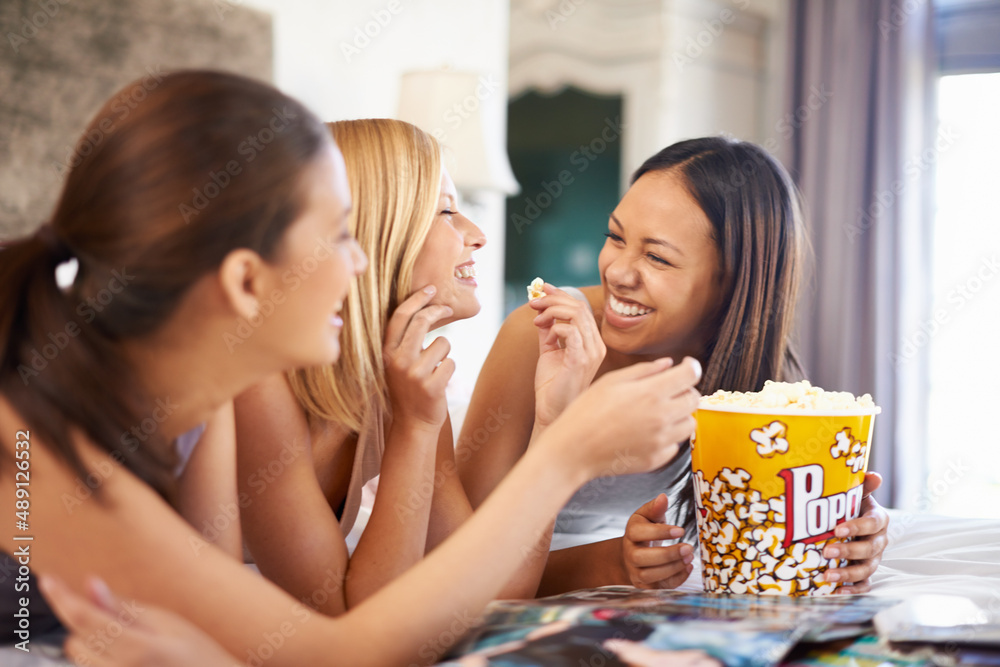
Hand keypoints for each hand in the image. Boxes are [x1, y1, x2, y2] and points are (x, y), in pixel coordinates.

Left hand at [40, 576, 238, 666]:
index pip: (85, 619)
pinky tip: (126, 657)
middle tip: (122, 620)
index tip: (48, 579)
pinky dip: (99, 660)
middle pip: (75, 642)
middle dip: (88, 626)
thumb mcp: (169, 623)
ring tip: (130, 643)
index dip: (62, 597)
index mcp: (137, 649)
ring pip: (79, 660)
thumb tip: (91, 585)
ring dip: (92, 646)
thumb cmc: (199, 653)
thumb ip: (125, 608)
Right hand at [384, 285, 455, 428]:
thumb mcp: (397, 363)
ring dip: (444, 353)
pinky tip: (439, 382)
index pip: (400, 317)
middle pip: (421, 322)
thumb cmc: (408, 388)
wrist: (413, 423)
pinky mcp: (432, 386)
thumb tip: (423, 310)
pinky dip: (449, 370)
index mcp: (387, 353)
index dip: (416, 299)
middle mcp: (398, 361)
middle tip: (446, 307)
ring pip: (443, 343)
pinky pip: (451, 363)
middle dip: (437, 310)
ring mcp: (415, 374)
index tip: (430, 288)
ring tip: (435, 368)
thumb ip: (404, 341)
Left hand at [529, 284, 605, 427]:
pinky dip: (555, 328)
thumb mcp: (549, 352)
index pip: (581, 308)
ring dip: (552, 310)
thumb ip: (548, 332)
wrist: (550, 412)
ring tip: (536, 319)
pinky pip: (571, 331)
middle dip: (553, 298)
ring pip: (576, 314)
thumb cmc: (552, 386)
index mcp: (591, 342)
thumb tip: (541, 311)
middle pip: (579, 306)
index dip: (561, 294)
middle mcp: (596, 345)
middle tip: (534, 302)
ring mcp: (591, 353)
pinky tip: (547, 336)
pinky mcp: (581, 361)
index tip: (541, 289)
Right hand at [544, 357, 700, 479]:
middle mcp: (661, 417)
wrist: (573, 450)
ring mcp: (661, 441)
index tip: (686, 366)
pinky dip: (667, 437)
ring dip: (679, 415)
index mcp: (651, 393)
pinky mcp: (656, 459)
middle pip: (694, 399)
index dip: (691, 366)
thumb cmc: (586, 412)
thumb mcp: (611, 381)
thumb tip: (668, 364)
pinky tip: (647, 432)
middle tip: (668, 390)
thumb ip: (643, 370)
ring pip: (689, 424)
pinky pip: (674, 445)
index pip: (690, 375)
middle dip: (685, 390)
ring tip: (657, 413)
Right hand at [622, 494, 694, 588]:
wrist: (633, 554)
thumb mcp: (648, 517)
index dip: (660, 532)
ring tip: (690, 557)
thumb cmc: (645, 531)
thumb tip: (663, 497)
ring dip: (672, 568)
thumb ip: (655, 508)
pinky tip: (688, 567)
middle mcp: (630, 554)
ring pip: (650, 575)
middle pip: (642, 558)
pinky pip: (659, 587)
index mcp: (631, 533)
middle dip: (667, 554)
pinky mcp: (645, 586)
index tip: (680, 530)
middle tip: (689, 548)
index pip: (639, 533)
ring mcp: (636, 572)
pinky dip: (676, 579)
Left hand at [823, 472, 888, 591]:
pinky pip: (864, 585)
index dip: (857, 527)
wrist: (851, 522)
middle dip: (848, 551)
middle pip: (869, 549)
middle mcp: (878, 541)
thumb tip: (874, 476)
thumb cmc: (851, 506)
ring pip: (866, 569)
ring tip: (827, 576)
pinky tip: (836, 591)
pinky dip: (852, 590)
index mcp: (878, 520)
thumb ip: (863, 486)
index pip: (872, 524)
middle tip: (827, 551)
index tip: (837, 529)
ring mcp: (873, 559)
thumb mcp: (855, 494)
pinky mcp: (865, 573)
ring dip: (847, 574)